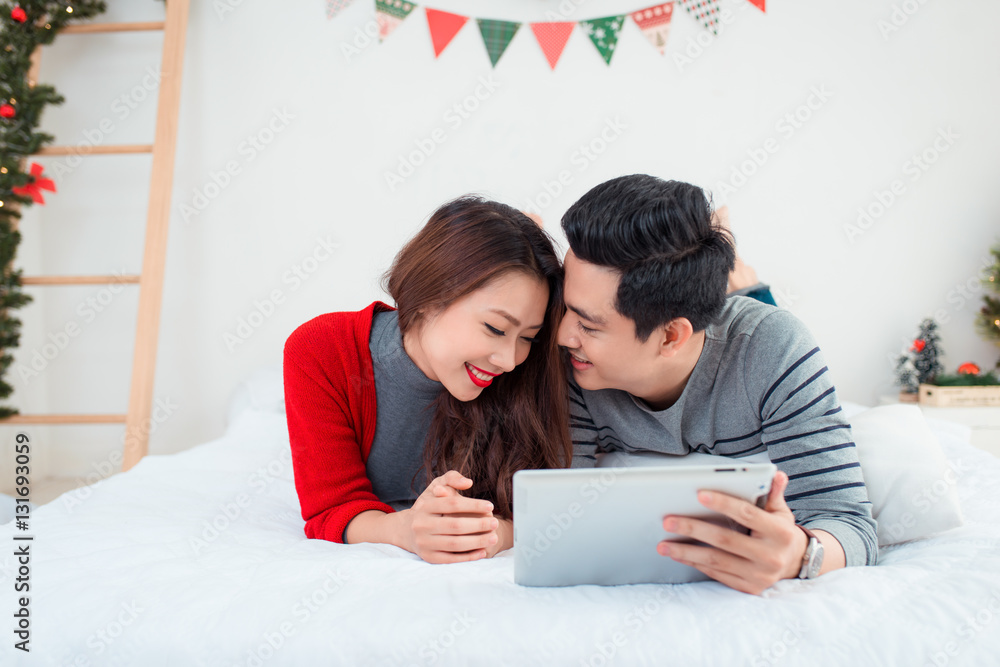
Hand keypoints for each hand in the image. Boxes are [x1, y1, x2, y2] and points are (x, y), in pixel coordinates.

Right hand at [396, 470, 498, 563]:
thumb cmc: (430, 508)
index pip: (452, 504)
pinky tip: (482, 551)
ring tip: (493, 537)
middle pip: (454, 525)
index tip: (490, 506)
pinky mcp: (428, 557)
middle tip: (495, 523)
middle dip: (478, 525)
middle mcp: (421, 525)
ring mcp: (424, 543)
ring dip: (477, 541)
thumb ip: (452, 479)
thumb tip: (468, 482)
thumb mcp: (436, 488)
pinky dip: (468, 557)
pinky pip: (451, 559)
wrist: (407, 531)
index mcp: (425, 506)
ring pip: (454, 544)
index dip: (473, 505)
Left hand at [656, 471, 807, 594]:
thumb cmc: (781, 531)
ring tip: (663, 545)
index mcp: (779, 532)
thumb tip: (775, 474)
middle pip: (725, 540)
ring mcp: (759, 575)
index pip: (747, 514)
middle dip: (693, 529)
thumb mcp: (781, 511)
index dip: (723, 503)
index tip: (698, 494)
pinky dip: (696, 564)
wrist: (795, 564)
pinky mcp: (749, 588)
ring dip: (686, 553)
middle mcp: (770, 556)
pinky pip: (717, 574)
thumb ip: (774, 493)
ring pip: (716, 561)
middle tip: (668, 521)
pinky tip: (679, 556)